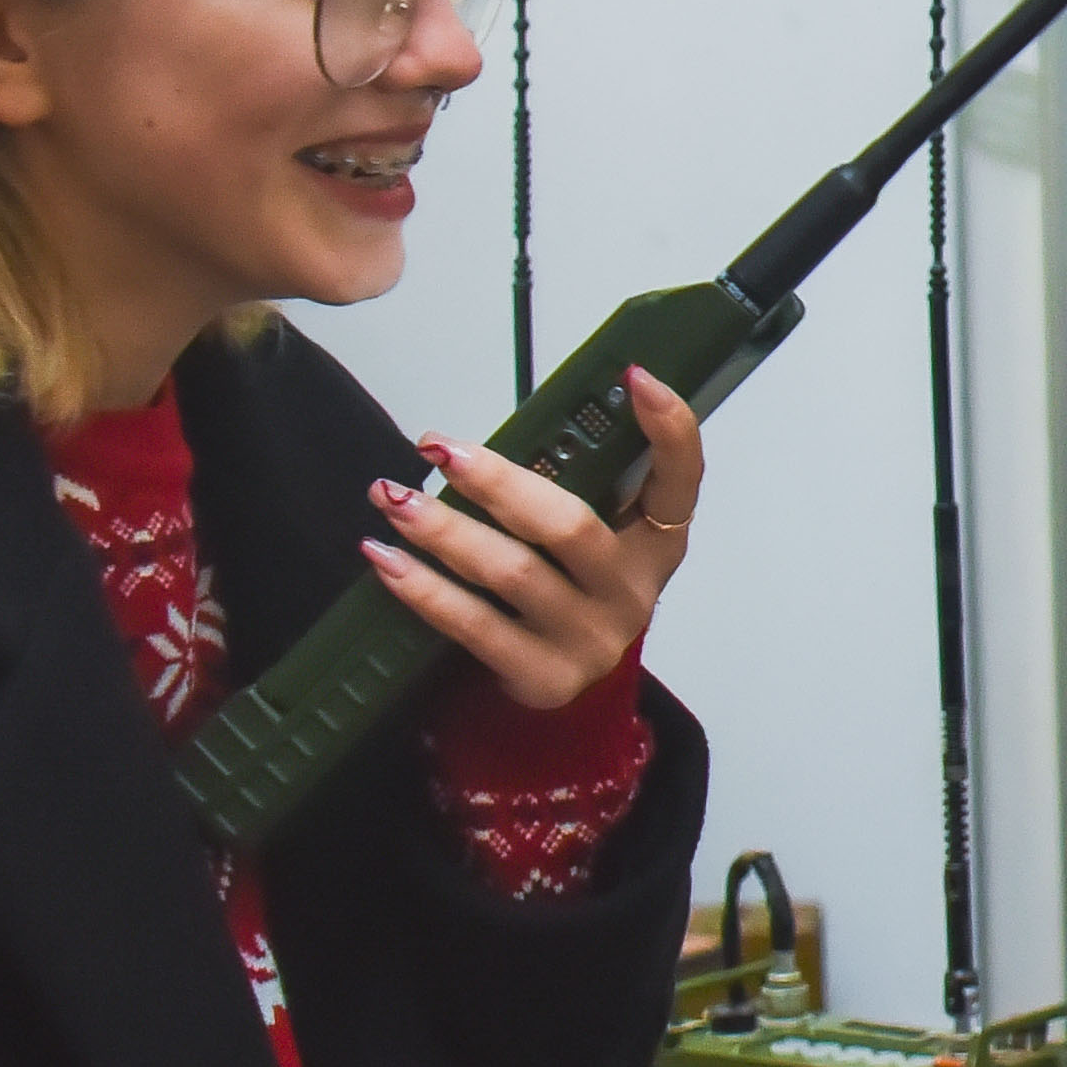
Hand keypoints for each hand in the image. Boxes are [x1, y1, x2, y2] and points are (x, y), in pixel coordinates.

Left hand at [355, 366, 704, 712]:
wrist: (572, 689)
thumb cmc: (570, 589)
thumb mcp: (595, 538)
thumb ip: (569, 487)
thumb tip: (475, 439)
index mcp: (656, 541)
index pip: (680, 479)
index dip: (669, 428)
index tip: (634, 377)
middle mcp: (632, 590)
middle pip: (569, 527)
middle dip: (496, 482)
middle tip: (438, 449)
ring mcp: (591, 639)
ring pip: (511, 574)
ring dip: (443, 530)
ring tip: (393, 497)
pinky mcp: (543, 676)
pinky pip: (474, 626)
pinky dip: (423, 588)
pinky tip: (386, 558)